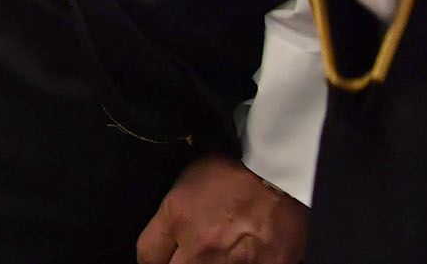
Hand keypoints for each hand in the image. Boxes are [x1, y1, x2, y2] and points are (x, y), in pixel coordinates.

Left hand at [137, 155, 306, 262]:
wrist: (279, 173)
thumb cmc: (232, 171)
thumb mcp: (188, 182)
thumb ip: (172, 216)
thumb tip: (166, 241)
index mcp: (177, 216)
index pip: (147, 254)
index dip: (152, 258)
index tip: (160, 257)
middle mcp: (201, 245)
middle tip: (187, 254)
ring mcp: (232, 262)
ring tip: (216, 254)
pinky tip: (239, 257)